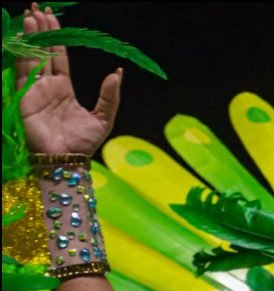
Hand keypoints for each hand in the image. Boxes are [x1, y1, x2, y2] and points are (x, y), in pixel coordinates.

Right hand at [15, 2, 121, 155]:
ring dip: (31, 37)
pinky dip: (22, 55)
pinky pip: (22, 72)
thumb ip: (110, 96)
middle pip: (43, 52)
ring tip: (31, 16)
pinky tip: (22, 39)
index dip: (56, 38)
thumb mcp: (104, 118)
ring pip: (31, 58)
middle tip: (38, 8)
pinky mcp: (24, 98)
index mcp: (64, 90)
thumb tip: (118, 72)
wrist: (68, 160)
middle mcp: (47, 87)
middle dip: (41, 30)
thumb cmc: (84, 144)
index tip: (52, 17)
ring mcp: (34, 91)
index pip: (58, 57)